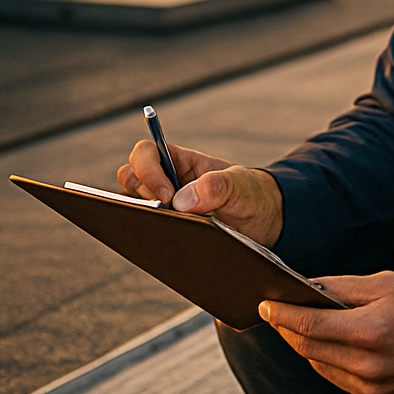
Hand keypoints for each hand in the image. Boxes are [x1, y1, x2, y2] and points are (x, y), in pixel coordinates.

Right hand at [116, 139, 283, 246]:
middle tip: (165, 211)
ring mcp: (164, 205)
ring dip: (142, 214)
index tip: (167, 195)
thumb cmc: (251, 195)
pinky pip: (146, 228)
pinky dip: (148, 232)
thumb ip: (216, 186)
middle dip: (141, 193)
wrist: (263, 223)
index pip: (147, 152)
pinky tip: (166, 240)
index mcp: (181, 161)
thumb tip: (180, 201)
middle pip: (131, 176)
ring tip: (168, 226)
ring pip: (133, 204)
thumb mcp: (241, 185)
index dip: (148, 170)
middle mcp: (167, 180)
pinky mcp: (167, 227)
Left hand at [258, 271, 393, 393]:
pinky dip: (330, 363)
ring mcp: (374, 390)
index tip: (264, 305)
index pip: (309, 326)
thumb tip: (307, 288)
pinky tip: (329, 347)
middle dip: (288, 330)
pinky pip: (341, 382)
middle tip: (275, 312)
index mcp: (371, 332)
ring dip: (306, 347)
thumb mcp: (389, 283)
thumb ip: (344, 287)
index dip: (281, 315)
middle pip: (309, 350)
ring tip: (298, 327)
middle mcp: (369, 367)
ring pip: (321, 367)